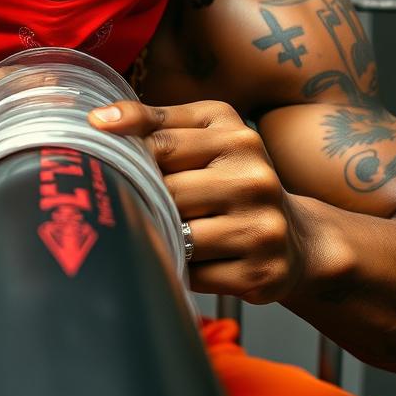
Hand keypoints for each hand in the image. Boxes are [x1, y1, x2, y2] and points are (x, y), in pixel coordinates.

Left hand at [87, 99, 306, 302]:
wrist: (296, 239)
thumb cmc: (232, 183)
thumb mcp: (206, 138)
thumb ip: (155, 123)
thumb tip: (99, 121)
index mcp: (236, 137)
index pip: (161, 143)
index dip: (127, 157)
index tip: (99, 158)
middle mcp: (255, 178)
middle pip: (167, 192)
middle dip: (150, 202)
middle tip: (147, 208)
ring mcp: (262, 226)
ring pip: (180, 234)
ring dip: (166, 237)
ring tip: (174, 232)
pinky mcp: (261, 271)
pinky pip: (195, 274)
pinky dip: (183, 270)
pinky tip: (195, 261)